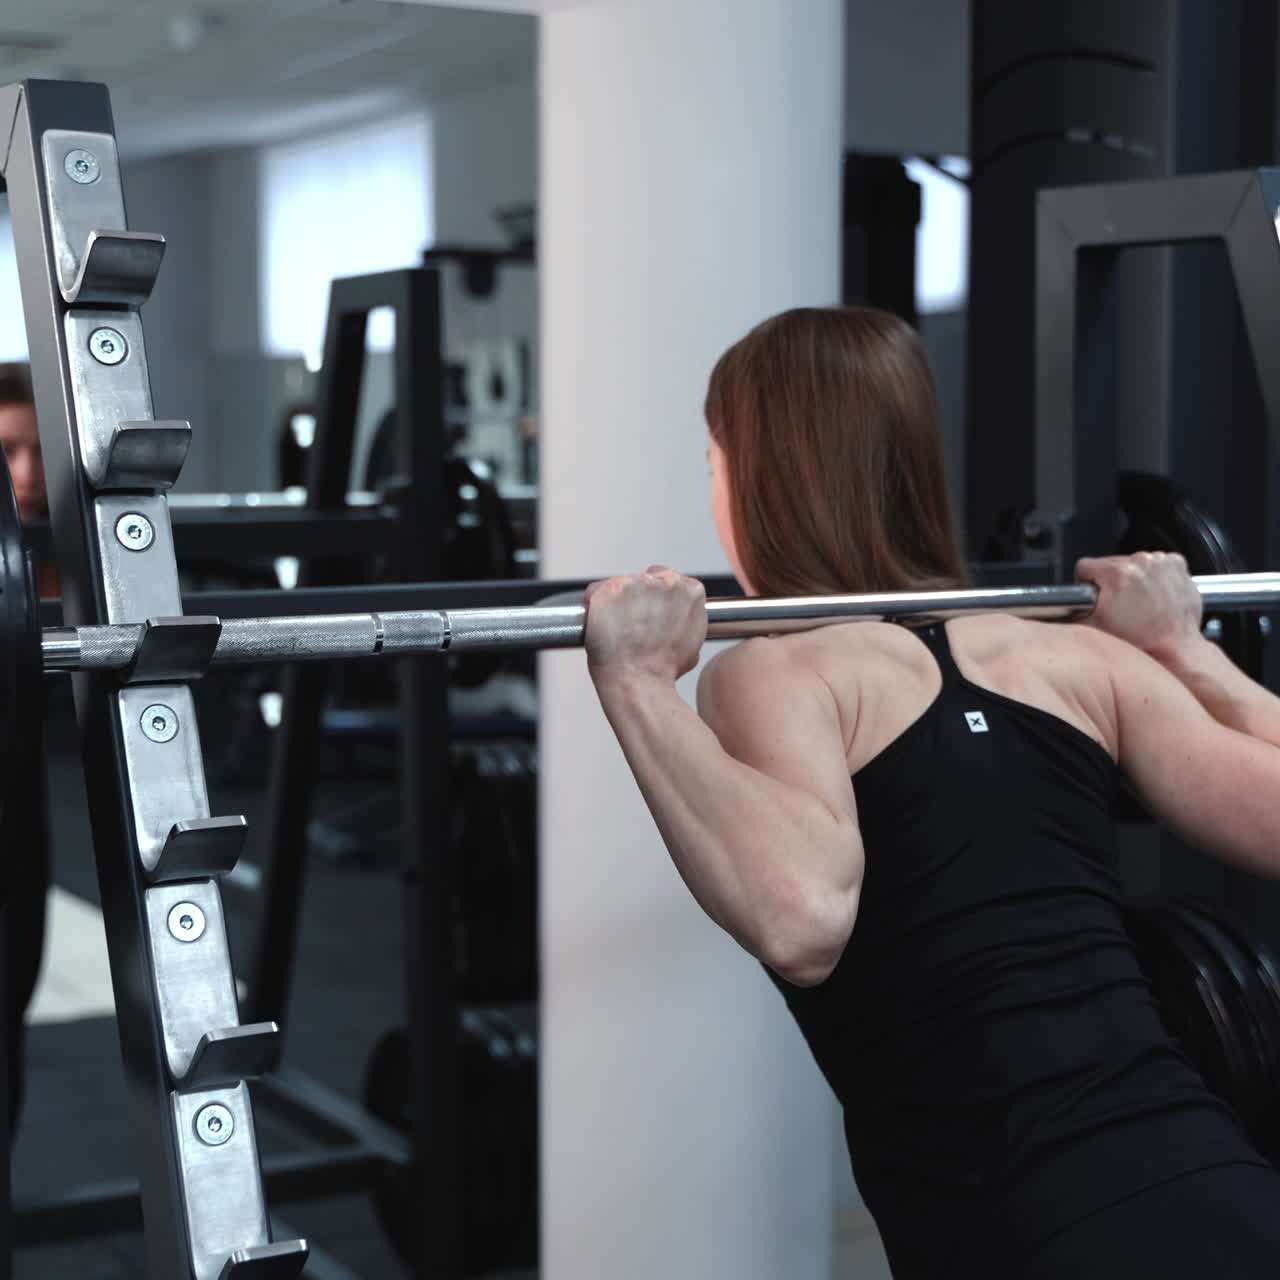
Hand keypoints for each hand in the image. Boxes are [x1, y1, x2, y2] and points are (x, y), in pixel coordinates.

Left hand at [584, 566, 707, 685]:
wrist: (639, 681)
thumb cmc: (663, 669)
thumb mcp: (692, 644)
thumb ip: (686, 620)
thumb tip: (676, 620)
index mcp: (689, 591)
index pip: (667, 580)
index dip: (655, 598)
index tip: (648, 611)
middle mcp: (666, 581)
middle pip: (645, 578)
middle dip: (637, 597)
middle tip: (631, 623)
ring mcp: (637, 583)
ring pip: (621, 585)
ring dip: (616, 602)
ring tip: (617, 628)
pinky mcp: (611, 589)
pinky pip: (595, 591)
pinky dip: (594, 605)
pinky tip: (600, 624)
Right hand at [1074, 551, 1202, 658]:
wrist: (1174, 650)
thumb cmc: (1140, 642)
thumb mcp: (1090, 629)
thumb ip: (1066, 611)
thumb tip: (1053, 608)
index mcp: (1117, 573)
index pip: (1085, 566)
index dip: (1086, 584)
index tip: (1096, 597)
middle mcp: (1141, 562)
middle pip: (1110, 563)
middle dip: (1111, 582)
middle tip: (1120, 606)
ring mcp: (1161, 562)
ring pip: (1133, 563)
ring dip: (1133, 578)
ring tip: (1139, 603)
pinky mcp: (1177, 565)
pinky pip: (1156, 564)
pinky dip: (1154, 576)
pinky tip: (1154, 596)